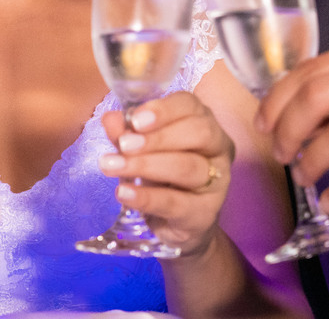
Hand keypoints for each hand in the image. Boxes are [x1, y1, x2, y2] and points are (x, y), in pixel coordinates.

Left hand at [101, 91, 235, 254]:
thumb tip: (111, 119)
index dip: (163, 110)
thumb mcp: (141, 150)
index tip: (134, 120)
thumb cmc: (163, 176)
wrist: (178, 224)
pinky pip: (176, 203)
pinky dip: (146, 197)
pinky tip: (123, 192)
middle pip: (198, 132)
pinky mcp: (205, 213)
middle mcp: (218, 148)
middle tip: (124, 145)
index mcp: (204, 122)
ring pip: (187, 167)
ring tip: (112, 167)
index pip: (190, 106)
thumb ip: (127, 133)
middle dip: (158, 137)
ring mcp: (217, 182)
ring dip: (146, 165)